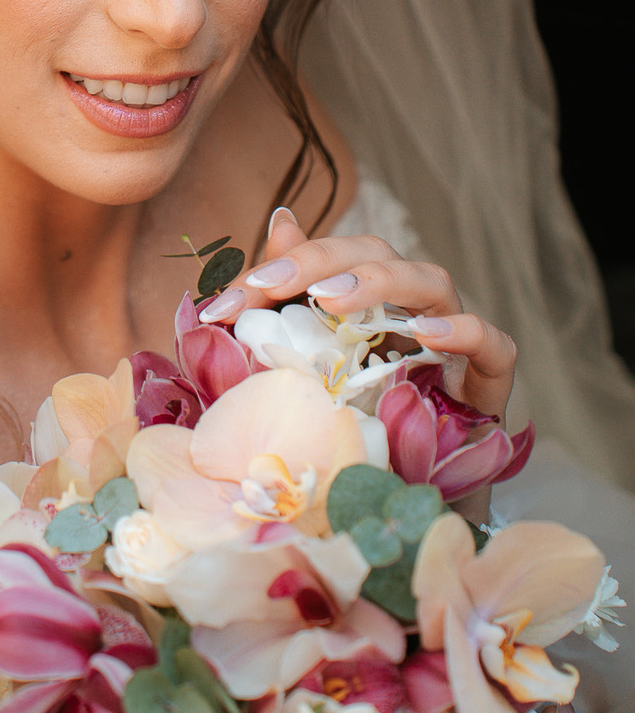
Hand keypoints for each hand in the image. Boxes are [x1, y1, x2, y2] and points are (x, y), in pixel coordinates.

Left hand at [198, 205, 516, 421]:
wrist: (419, 492)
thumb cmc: (364, 423)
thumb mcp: (312, 370)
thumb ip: (290, 303)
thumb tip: (279, 219)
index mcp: (365, 296)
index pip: (322, 260)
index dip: (273, 272)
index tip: (221, 307)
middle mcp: (410, 303)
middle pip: (373, 253)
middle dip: (315, 262)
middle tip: (267, 285)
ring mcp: (454, 335)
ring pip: (429, 280)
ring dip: (378, 282)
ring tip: (330, 300)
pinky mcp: (491, 375)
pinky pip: (491, 342)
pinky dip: (463, 331)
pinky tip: (426, 336)